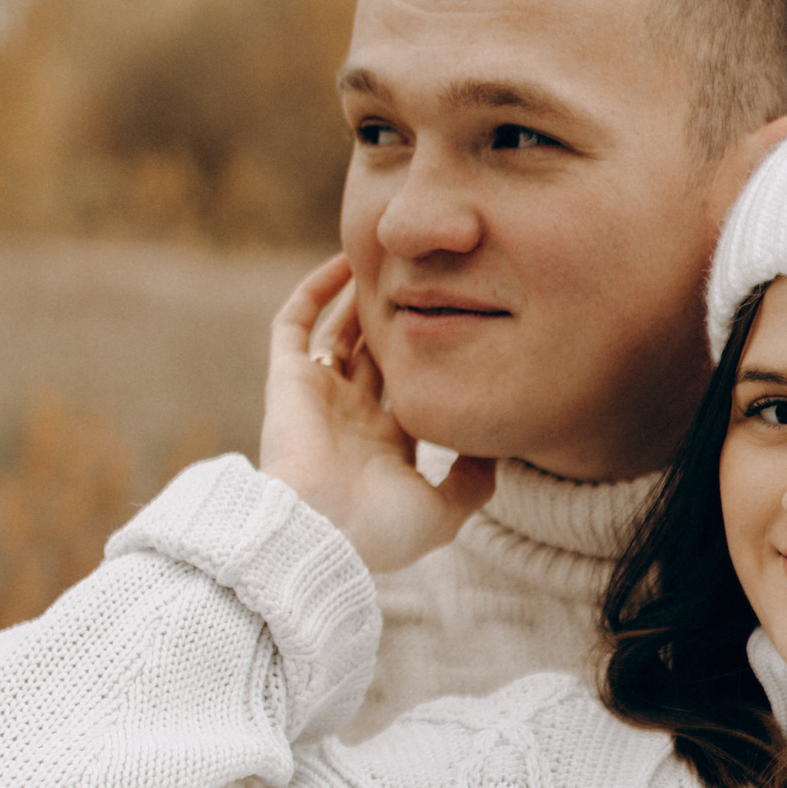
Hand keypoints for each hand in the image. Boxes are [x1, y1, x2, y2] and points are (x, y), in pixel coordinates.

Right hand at [260, 256, 495, 572]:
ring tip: (393, 257)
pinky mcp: (288, 378)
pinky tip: (346, 261)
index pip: (412, 390)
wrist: (316, 531)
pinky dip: (316, 290)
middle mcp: (352, 416)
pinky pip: (295, 322)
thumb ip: (474, 482)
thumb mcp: (443, 511)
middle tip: (431, 276)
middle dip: (399, 320)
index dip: (434, 360)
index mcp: (388, 446)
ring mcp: (318, 394)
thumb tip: (498, 448)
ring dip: (361, 297)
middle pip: (378, 354)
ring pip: (340, 332)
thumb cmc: (379, 528)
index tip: (467, 324)